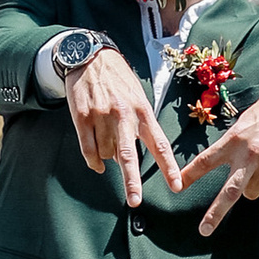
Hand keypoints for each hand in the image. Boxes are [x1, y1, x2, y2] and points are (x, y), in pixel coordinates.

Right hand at [62, 48, 184, 212]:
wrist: (90, 57)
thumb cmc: (119, 81)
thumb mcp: (138, 97)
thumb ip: (141, 125)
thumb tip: (132, 157)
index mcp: (142, 111)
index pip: (159, 144)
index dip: (168, 166)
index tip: (176, 186)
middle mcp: (123, 115)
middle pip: (128, 155)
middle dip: (132, 181)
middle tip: (135, 201)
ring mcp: (101, 116)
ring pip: (107, 154)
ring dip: (109, 157)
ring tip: (108, 140)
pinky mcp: (82, 117)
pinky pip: (88, 150)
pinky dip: (94, 162)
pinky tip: (97, 165)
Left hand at [179, 82, 258, 237]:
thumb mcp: (242, 124)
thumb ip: (230, 146)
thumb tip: (218, 167)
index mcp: (234, 140)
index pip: (206, 161)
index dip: (190, 175)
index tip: (177, 187)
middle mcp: (250, 154)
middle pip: (230, 191)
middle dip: (216, 213)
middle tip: (204, 230)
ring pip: (252, 193)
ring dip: (250, 186)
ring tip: (257, 166)